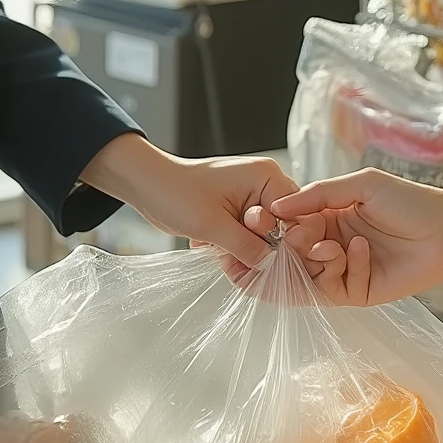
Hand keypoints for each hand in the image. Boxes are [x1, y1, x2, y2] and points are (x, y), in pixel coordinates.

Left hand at [79, 134, 294, 271]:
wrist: (146, 184)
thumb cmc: (175, 193)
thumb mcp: (213, 225)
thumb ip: (246, 246)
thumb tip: (272, 266)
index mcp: (266, 176)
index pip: (295, 215)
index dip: (285, 241)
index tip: (268, 259)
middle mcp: (264, 183)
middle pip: (283, 226)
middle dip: (261, 247)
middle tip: (237, 259)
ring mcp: (253, 196)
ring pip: (266, 234)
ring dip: (245, 248)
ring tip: (219, 250)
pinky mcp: (240, 208)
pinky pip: (250, 234)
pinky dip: (236, 245)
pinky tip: (215, 247)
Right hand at [253, 169, 442, 307]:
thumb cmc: (411, 202)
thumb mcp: (361, 186)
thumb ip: (318, 194)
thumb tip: (278, 206)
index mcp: (332, 218)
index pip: (294, 227)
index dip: (284, 227)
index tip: (277, 222)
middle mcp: (336, 245)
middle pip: (297, 255)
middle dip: (296, 247)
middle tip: (306, 238)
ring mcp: (347, 271)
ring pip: (312, 277)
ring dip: (318, 260)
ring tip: (332, 247)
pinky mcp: (362, 292)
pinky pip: (338, 288)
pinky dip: (347, 268)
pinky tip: (364, 250)